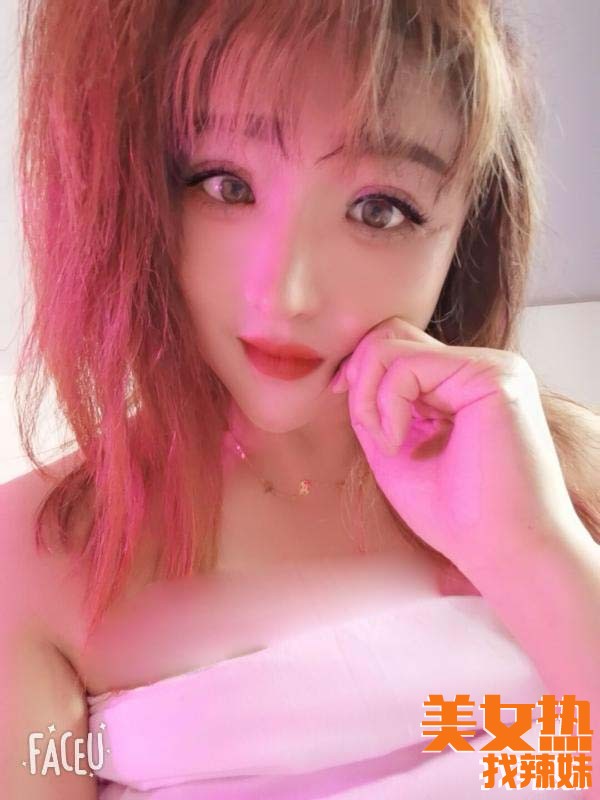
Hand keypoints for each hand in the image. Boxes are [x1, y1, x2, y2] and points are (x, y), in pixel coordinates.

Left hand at [330, 316, 581, 577]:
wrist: (501, 553)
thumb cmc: (454, 514)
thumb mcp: (396, 449)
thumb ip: (378, 407)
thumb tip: (351, 370)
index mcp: (466, 384)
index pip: (400, 347)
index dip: (360, 368)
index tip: (339, 397)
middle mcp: (483, 367)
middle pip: (393, 334)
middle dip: (360, 377)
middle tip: (369, 430)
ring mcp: (492, 367)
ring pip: (393, 346)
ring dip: (369, 397)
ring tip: (386, 444)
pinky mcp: (493, 376)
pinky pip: (407, 366)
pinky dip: (387, 406)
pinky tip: (397, 444)